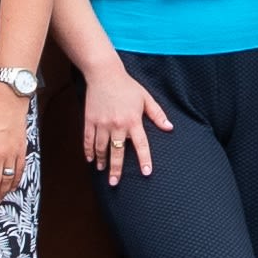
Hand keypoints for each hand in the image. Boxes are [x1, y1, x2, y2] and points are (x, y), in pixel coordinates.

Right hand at [82, 63, 172, 183]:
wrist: (104, 74)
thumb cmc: (127, 86)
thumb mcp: (146, 98)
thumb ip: (157, 114)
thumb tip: (169, 128)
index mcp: (133, 120)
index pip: (141, 144)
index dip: (144, 159)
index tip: (146, 172)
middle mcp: (117, 125)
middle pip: (117, 152)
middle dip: (116, 169)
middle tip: (115, 183)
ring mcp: (102, 123)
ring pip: (101, 148)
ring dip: (101, 161)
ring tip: (102, 171)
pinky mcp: (90, 120)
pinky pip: (88, 139)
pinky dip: (88, 150)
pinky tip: (90, 159)